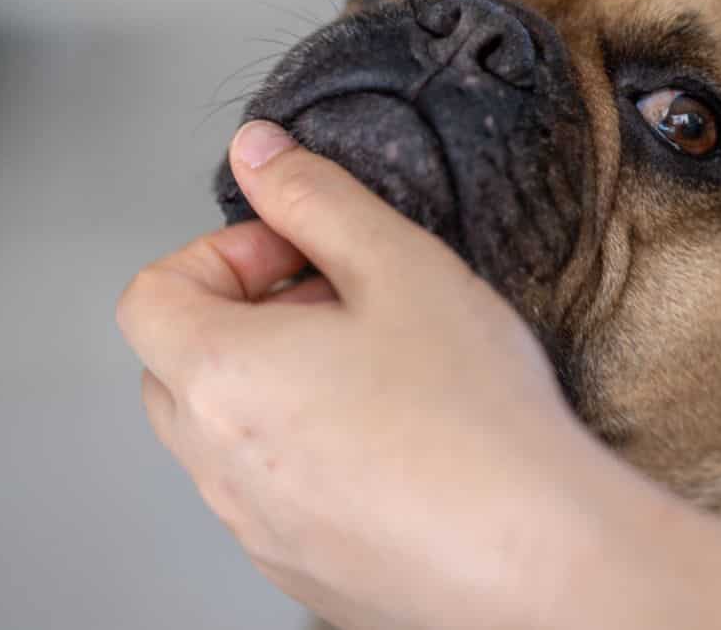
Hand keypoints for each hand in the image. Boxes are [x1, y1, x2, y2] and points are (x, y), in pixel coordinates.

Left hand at [118, 123, 720, 629]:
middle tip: (381, 296)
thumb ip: (322, 195)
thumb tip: (260, 135)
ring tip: (433, 363)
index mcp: (222, 383)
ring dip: (323, 378)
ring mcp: (279, 536)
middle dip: (274, 309)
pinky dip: (358, 449)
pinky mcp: (338, 580)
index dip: (234, 250)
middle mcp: (231, 471)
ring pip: (259, 429)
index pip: (157, 294)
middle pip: (196, 361)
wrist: (564, 585)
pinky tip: (455, 438)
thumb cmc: (488, 428)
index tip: (318, 245)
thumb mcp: (404, 268)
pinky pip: (315, 489)